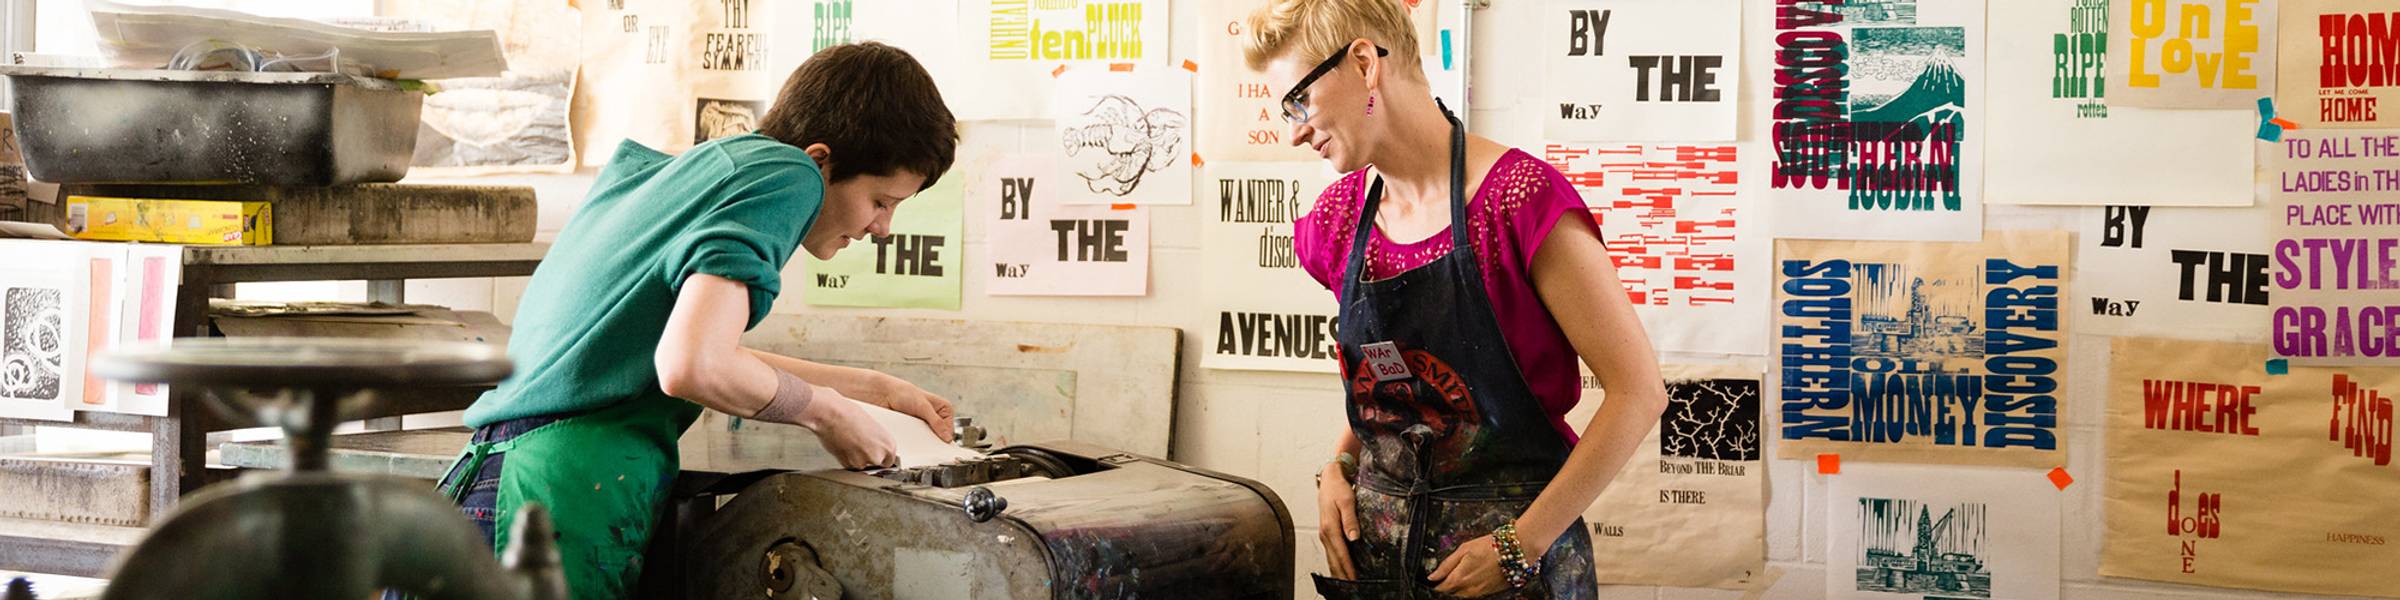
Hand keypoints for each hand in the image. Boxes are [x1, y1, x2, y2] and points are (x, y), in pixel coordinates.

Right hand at [796, 388, 898, 469]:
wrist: (832, 415)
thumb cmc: (850, 414)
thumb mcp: (872, 426)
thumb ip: (876, 441)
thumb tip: (874, 447)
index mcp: (888, 445)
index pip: (889, 460)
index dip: (880, 455)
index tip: (875, 452)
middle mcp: (878, 456)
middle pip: (876, 464)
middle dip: (868, 457)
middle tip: (860, 444)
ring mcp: (862, 462)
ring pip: (861, 465)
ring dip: (856, 457)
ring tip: (850, 441)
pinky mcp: (847, 465)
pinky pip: (849, 465)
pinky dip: (846, 458)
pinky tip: (843, 445)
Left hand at [853, 372, 955, 441]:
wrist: (883, 394)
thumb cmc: (904, 393)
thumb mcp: (923, 406)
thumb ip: (936, 422)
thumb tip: (948, 438)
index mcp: (944, 410)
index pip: (949, 430)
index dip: (945, 439)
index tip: (941, 447)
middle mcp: (936, 418)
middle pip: (939, 437)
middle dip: (934, 442)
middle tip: (929, 448)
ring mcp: (924, 425)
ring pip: (928, 441)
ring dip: (923, 443)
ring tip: (918, 444)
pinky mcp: (913, 431)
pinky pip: (917, 441)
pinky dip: (915, 443)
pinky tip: (911, 444)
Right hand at [1316, 461, 1359, 578]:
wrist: (1329, 479)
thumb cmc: (1338, 488)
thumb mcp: (1347, 501)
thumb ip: (1350, 520)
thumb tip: (1354, 538)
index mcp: (1330, 528)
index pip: (1341, 553)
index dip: (1348, 568)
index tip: (1354, 580)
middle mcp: (1325, 534)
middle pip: (1334, 560)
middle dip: (1342, 576)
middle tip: (1352, 590)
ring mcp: (1324, 535)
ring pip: (1331, 559)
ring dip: (1338, 573)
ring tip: (1346, 587)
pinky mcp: (1327, 533)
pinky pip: (1331, 553)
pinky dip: (1336, 565)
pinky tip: (1341, 572)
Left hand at [1427, 534, 1510, 596]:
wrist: (1517, 551)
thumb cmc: (1491, 546)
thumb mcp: (1464, 549)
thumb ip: (1446, 565)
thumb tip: (1432, 576)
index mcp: (1459, 579)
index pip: (1440, 588)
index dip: (1436, 583)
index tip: (1434, 578)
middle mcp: (1469, 589)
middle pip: (1451, 593)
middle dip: (1448, 585)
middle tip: (1450, 572)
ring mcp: (1480, 593)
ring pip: (1462, 594)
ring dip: (1459, 586)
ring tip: (1465, 572)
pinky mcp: (1490, 593)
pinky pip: (1474, 594)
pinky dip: (1471, 587)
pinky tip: (1475, 575)